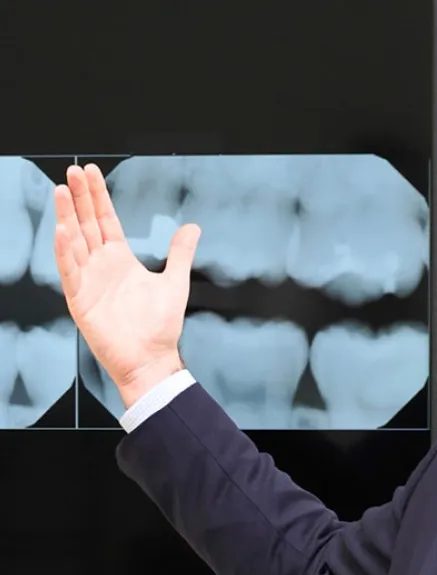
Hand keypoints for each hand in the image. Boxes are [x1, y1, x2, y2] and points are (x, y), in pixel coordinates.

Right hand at [54, 163, 201, 408]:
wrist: (152, 359)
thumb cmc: (160, 327)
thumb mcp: (175, 283)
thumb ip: (179, 254)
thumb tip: (192, 228)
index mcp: (121, 260)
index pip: (105, 220)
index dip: (98, 197)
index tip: (90, 172)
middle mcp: (101, 266)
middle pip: (87, 224)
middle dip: (80, 198)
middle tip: (74, 171)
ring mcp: (88, 281)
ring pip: (74, 242)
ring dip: (67, 217)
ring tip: (63, 191)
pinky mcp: (80, 299)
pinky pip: (70, 271)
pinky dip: (65, 251)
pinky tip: (63, 230)